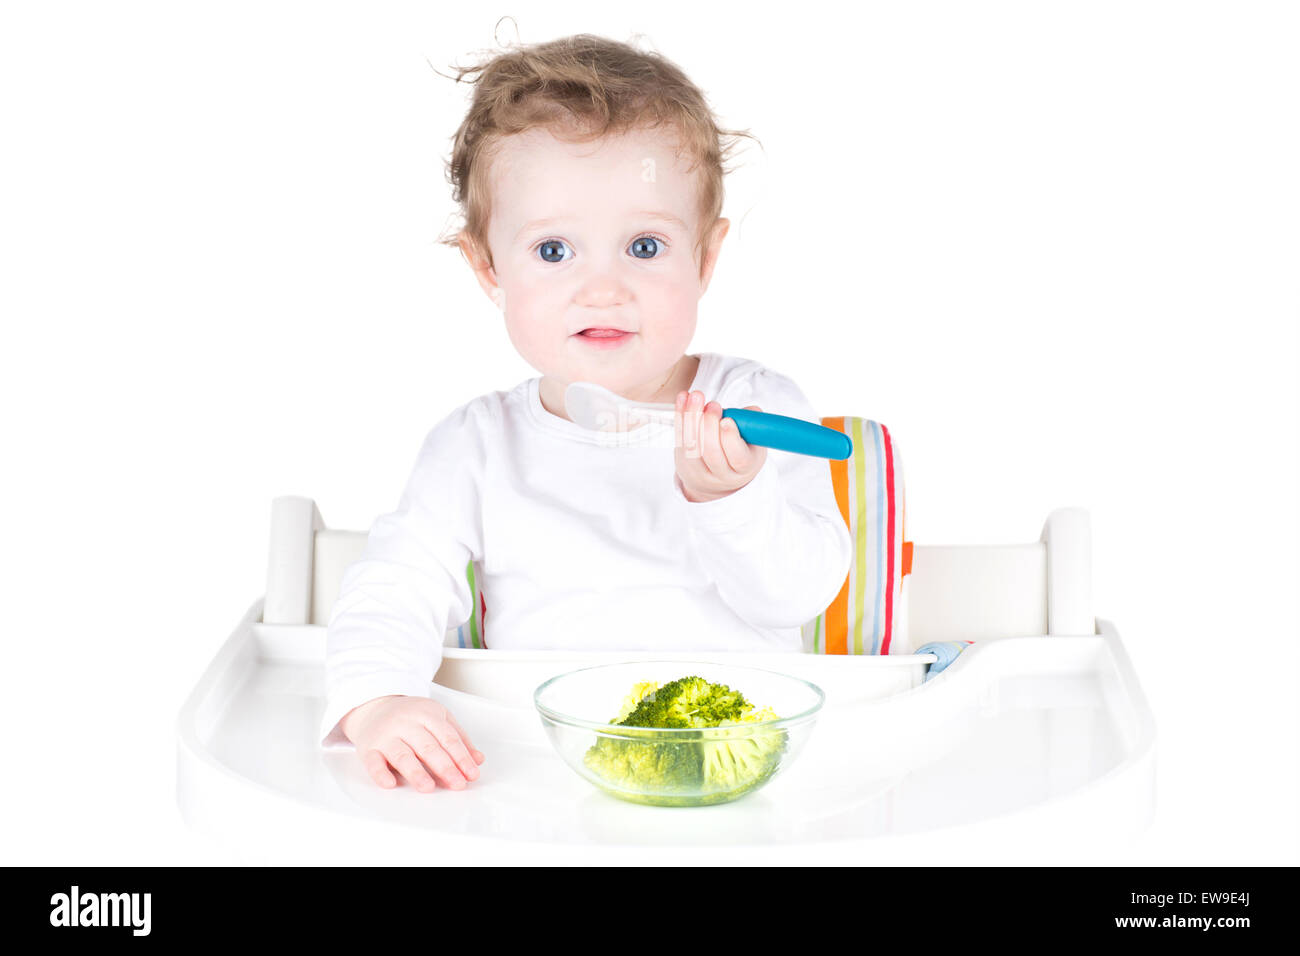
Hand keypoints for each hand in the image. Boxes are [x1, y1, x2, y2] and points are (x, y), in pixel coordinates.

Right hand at [339, 695, 484, 792]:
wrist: (375, 707)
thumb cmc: (412, 717)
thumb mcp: (438, 718)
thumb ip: (459, 738)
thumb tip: (478, 760)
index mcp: (427, 714)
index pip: (448, 738)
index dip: (461, 757)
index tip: (471, 774)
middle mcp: (406, 723)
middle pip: (428, 747)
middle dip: (445, 767)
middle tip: (457, 784)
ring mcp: (386, 736)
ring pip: (403, 755)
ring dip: (416, 772)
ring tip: (428, 787)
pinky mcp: (368, 748)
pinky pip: (373, 762)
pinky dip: (381, 774)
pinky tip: (391, 784)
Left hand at [674, 390, 766, 502]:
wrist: (719, 477)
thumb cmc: (739, 452)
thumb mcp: (754, 441)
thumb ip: (752, 423)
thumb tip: (748, 411)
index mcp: (745, 468)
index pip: (738, 458)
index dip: (731, 438)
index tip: (727, 420)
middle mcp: (721, 474)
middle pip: (712, 453)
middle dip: (709, 425)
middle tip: (713, 405)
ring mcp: (700, 472)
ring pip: (692, 446)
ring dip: (692, 417)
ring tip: (696, 397)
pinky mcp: (683, 464)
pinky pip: (679, 439)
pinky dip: (680, 417)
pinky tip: (683, 399)